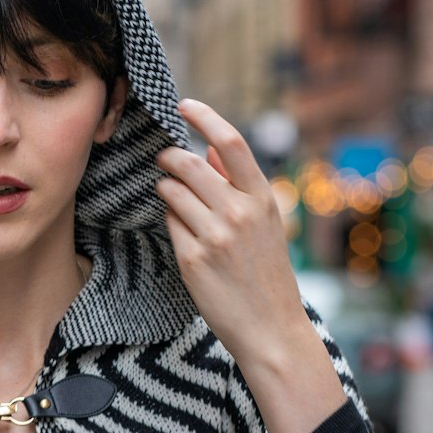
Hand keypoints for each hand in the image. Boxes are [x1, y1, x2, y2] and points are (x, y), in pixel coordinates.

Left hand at [155, 99, 309, 368]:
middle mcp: (239, 213)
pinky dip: (169, 219)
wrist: (270, 328)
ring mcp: (214, 236)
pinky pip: (168, 223)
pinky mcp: (192, 259)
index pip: (230, 143)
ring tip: (172, 197)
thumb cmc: (266, 274)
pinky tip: (181, 230)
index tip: (184, 104)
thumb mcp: (265, 224)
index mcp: (262, 199)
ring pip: (171, 191)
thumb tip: (208, 151)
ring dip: (165, 188)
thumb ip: (237, 186)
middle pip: (188, 164)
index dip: (204, 117)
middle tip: (162, 158)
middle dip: (168, 156)